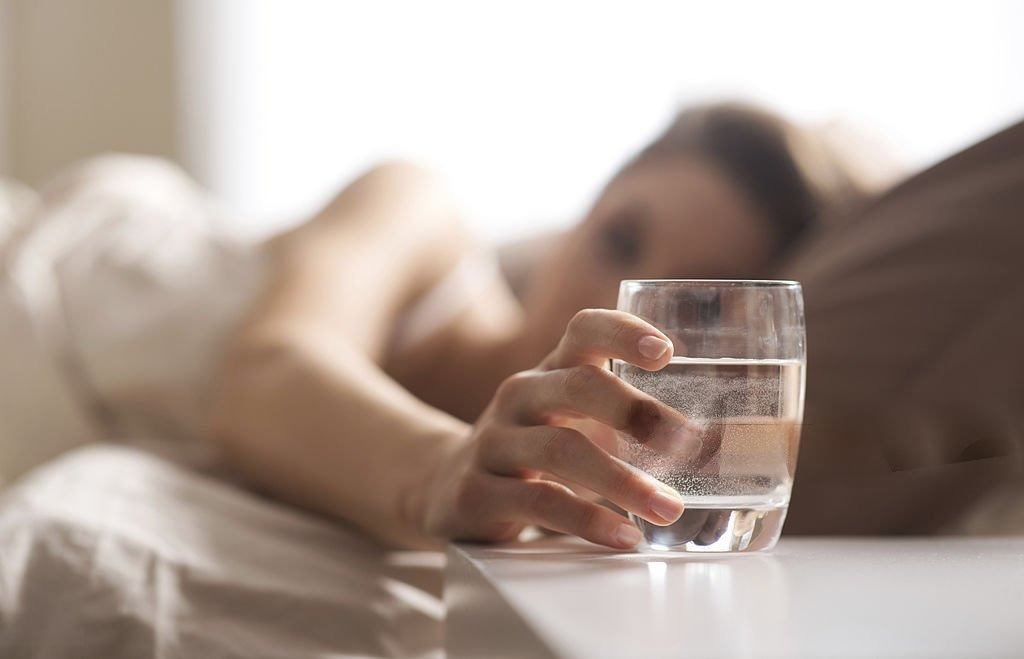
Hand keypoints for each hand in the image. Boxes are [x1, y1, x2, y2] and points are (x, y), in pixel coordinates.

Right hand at [418, 309, 701, 548]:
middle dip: (636, 411)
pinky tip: (623, 536)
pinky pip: (538, 501)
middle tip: (689, 442)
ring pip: (561, 449)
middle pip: (576, 385)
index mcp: (550, 370)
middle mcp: (520, 395)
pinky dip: (587, 520)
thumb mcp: (568, 417)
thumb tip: (722, 445)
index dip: (623, 332)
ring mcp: (494, 442)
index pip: (583, 329)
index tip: (667, 352)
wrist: (446, 484)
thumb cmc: (533, 450)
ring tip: (668, 507)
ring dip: (623, 480)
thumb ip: (625, 417)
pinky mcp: (477, 491)